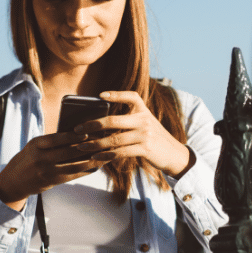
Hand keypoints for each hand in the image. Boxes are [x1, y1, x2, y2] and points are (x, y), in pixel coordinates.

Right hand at [0, 131, 112, 210]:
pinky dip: (85, 170)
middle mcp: (40, 158)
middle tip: (100, 141)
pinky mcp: (52, 181)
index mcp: (35, 145)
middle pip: (67, 152)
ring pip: (73, 165)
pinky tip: (95, 165)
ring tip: (103, 154)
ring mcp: (47, 172)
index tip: (85, 132)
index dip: (72, 136)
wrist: (13, 181)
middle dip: (85, 147)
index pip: (56, 139)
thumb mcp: (34, 146)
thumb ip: (51, 141)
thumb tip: (77, 135)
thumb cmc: (27, 158)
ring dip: (90, 160)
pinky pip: (73, 175)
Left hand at [73, 91, 193, 178]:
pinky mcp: (145, 149)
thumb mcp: (145, 122)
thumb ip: (129, 119)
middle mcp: (144, 120)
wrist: (174, 153)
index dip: (116, 95)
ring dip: (95, 144)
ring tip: (81, 146)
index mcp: (143, 110)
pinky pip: (121, 152)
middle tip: (77, 129)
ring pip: (114, 139)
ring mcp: (145, 135)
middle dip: (92, 125)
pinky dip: (106, 155)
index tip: (101, 96)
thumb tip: (101, 122)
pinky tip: (96, 157)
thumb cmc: (153, 137)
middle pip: (113, 121)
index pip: (131, 97)